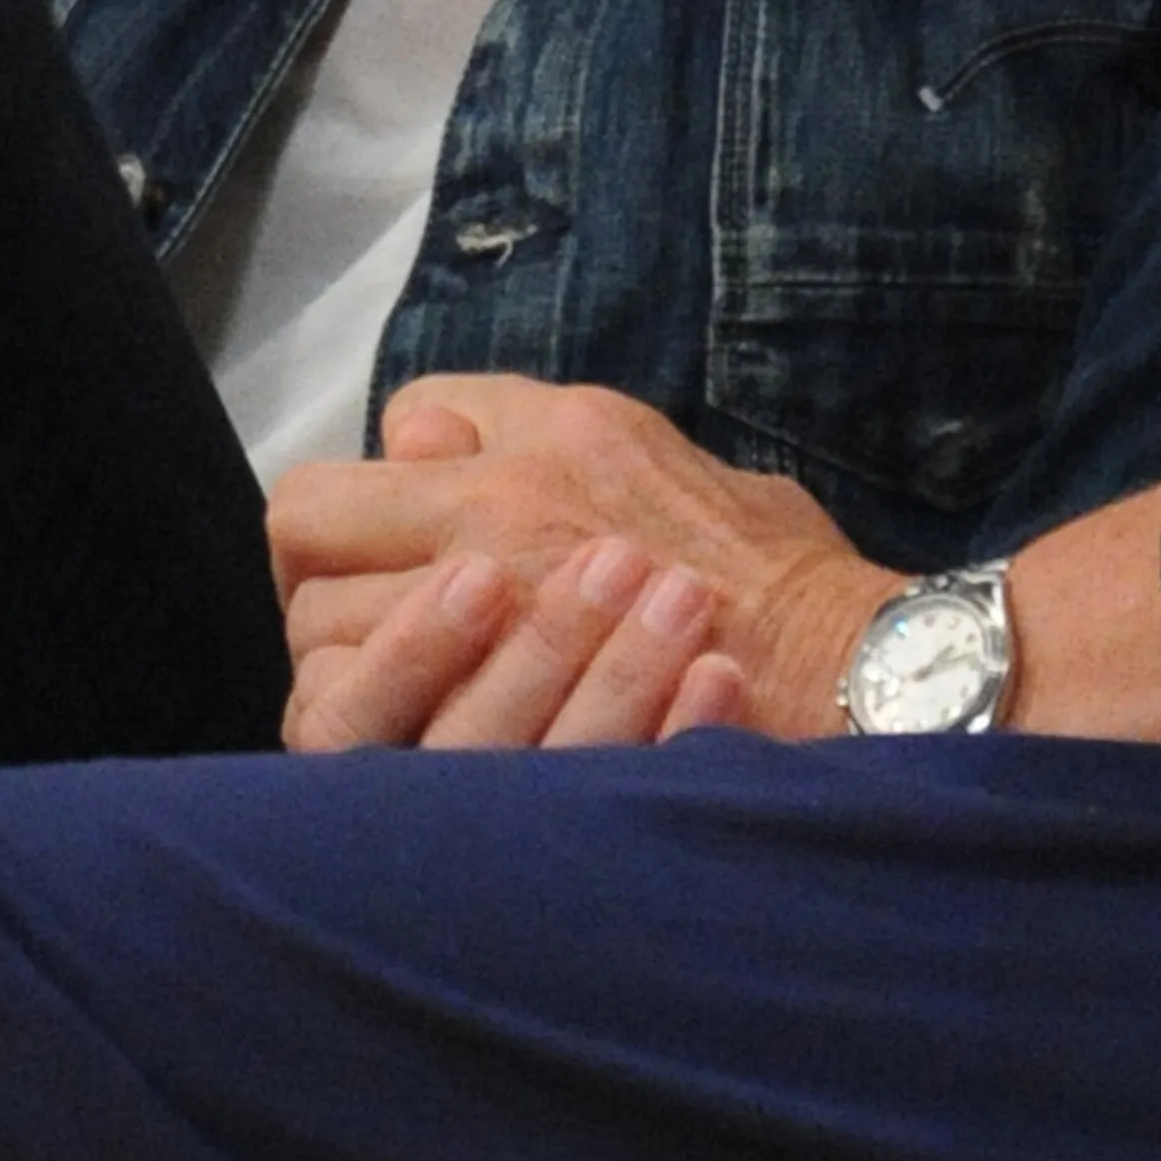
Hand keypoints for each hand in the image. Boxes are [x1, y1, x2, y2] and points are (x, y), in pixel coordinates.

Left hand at [270, 376, 891, 752]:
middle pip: (315, 513)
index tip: (435, 527)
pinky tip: (403, 744)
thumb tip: (486, 455)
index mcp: (567, 429)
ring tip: (393, 692)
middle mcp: (505, 497)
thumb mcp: (712, 473)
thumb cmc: (793, 586)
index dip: (406, 473)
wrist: (845, 674)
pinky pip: (351, 710)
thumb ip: (599, 461)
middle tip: (371, 614)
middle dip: (330, 566)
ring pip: (319, 621)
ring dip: (343, 655)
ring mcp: (483, 600)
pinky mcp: (471, 705)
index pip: (410, 415)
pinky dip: (361, 726)